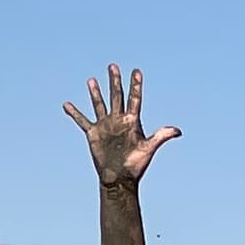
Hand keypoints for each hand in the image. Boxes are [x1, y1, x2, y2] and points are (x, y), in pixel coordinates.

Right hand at [63, 65, 178, 186]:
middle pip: (116, 96)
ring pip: (99, 104)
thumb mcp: (148, 148)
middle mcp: (118, 120)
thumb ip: (161, 136)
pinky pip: (82, 121)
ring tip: (92, 80)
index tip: (137, 71)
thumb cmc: (135, 165)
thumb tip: (178, 131)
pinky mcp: (93, 134)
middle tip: (113, 66)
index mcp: (132, 121)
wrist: (119, 179)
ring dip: (95, 93)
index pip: (134, 98)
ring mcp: (105, 126)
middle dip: (115, 81)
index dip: (136, 85)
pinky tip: (67, 104)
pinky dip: (74, 113)